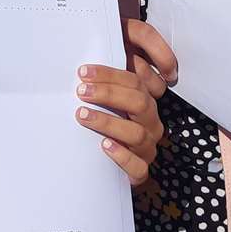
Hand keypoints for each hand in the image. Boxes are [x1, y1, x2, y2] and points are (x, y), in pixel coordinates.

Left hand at [72, 19, 173, 185]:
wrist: (99, 161)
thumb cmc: (98, 115)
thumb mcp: (97, 88)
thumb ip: (99, 69)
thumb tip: (81, 61)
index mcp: (143, 95)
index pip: (138, 78)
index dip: (112, 74)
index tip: (84, 71)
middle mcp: (149, 118)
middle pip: (139, 100)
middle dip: (109, 93)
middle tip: (81, 90)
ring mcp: (147, 144)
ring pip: (138, 132)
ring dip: (109, 122)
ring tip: (83, 115)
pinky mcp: (139, 170)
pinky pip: (138, 167)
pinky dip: (122, 156)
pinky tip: (104, 145)